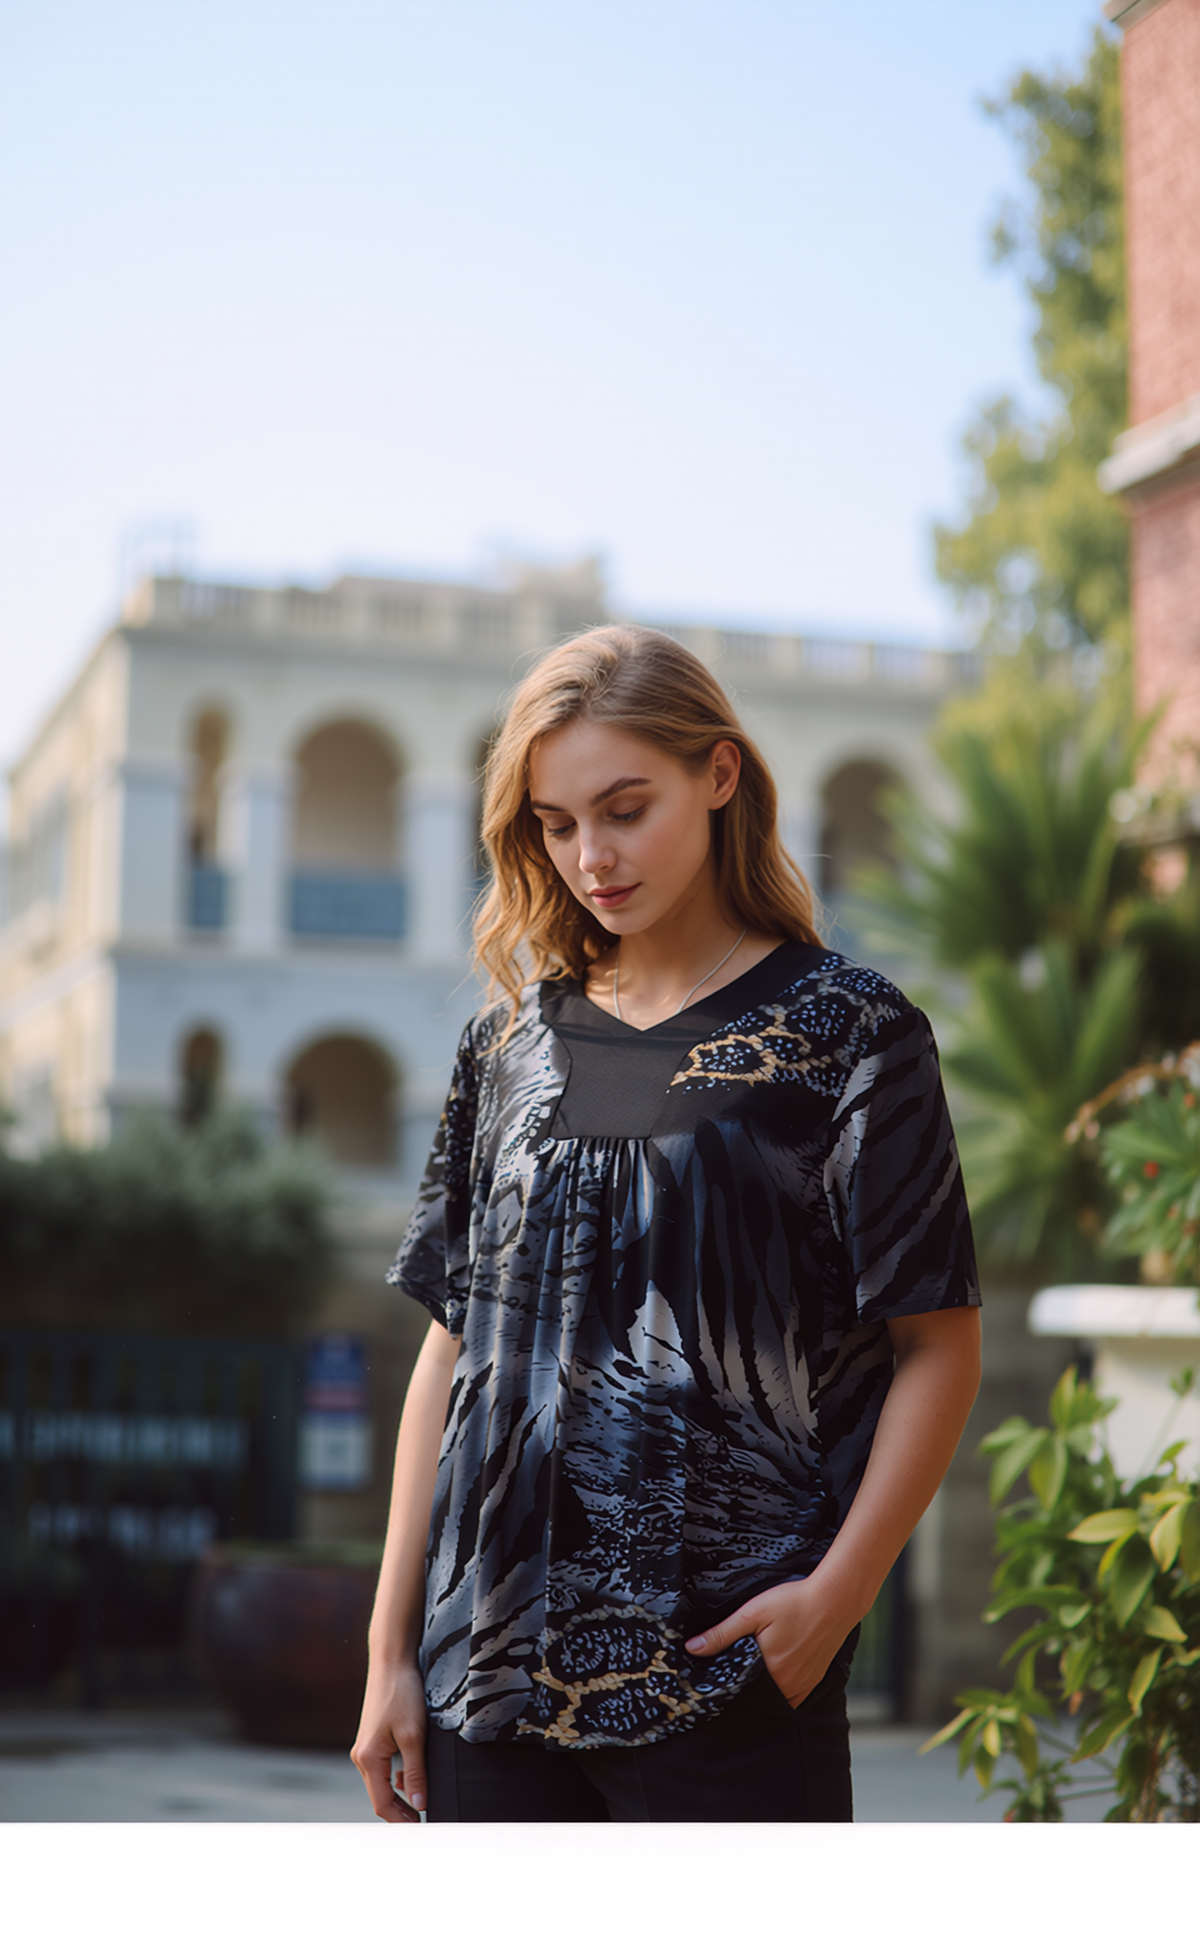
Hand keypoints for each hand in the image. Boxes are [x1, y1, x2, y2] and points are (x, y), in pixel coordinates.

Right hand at [351, 1661, 427, 1822]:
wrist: (392, 1661)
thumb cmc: (402, 1693)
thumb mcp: (414, 1736)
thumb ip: (415, 1772)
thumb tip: (419, 1805)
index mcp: (368, 1759)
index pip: (382, 1804)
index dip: (401, 1821)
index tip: (421, 1829)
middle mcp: (362, 1757)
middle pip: (380, 1797)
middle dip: (401, 1812)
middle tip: (425, 1822)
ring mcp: (366, 1748)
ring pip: (382, 1784)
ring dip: (401, 1795)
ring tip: (423, 1802)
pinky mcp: (374, 1739)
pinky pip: (384, 1769)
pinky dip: (398, 1778)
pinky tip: (414, 1777)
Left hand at [685, 1577, 856, 1708]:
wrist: (835, 1599)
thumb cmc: (793, 1603)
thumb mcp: (752, 1613)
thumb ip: (722, 1634)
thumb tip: (692, 1648)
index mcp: (771, 1673)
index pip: (741, 1692)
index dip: (728, 1687)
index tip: (716, 1681)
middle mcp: (789, 1686)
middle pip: (759, 1696)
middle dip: (745, 1689)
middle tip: (734, 1672)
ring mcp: (805, 1685)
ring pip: (777, 1697)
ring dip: (764, 1688)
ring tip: (753, 1671)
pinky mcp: (816, 1679)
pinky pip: (794, 1694)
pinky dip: (783, 1688)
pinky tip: (776, 1671)